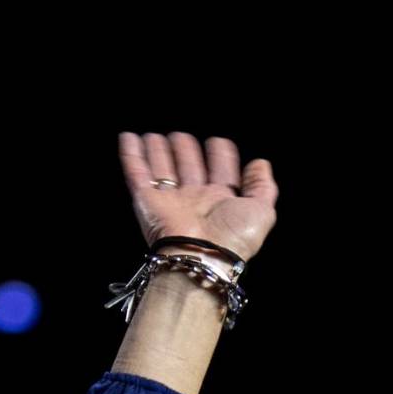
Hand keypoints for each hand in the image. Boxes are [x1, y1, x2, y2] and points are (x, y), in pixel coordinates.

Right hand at [116, 130, 277, 264]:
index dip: (221, 156)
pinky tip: (128, 137)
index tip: (219, 143)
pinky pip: (136, 173)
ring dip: (158, 150)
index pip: (221, 172)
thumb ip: (264, 187)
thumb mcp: (261, 212)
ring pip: (162, 168)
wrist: (201, 257)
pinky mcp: (146, 201)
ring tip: (155, 136)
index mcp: (222, 201)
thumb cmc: (233, 238)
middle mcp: (196, 199)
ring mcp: (170, 200)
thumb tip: (260, 164)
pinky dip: (131, 155)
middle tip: (182, 137)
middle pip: (188, 167)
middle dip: (186, 150)